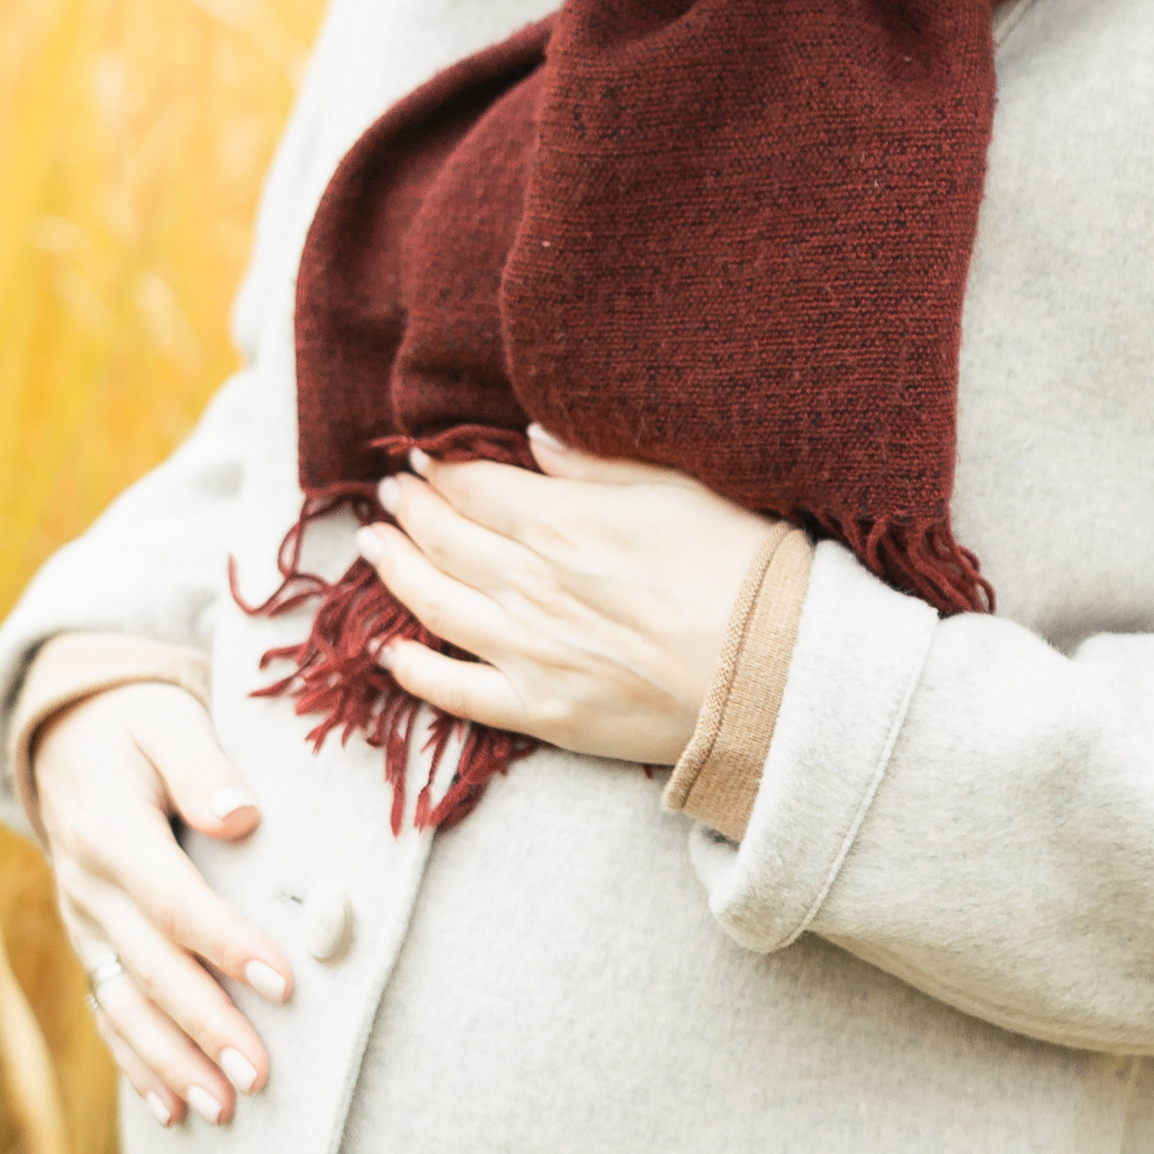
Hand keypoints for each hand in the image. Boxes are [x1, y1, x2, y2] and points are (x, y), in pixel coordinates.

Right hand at [30, 683, 293, 1130]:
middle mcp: (89, 885)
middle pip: (152, 967)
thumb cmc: (135, 723)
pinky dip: (137, 1063)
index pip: (174, 899)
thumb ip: (201, 765)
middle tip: (260, 1076)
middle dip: (205, 1028)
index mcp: (110, 829)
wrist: (66, 735)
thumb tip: (243, 817)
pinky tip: (172, 1111)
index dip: (227, 944)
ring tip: (224, 1108)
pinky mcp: (88, 941)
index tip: (283, 982)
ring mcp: (82, 920)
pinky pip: (108, 1010)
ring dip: (172, 1062)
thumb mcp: (168, 719)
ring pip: (126, 1003)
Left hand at [355, 425, 778, 769]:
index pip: (477, 488)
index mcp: (564, 522)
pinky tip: (389, 655)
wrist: (781, 671)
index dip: (441, 470)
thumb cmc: (746, 569)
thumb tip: (532, 441)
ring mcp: (531, 653)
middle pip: (447, 539)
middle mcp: (532, 585)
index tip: (419, 458)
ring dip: (396, 570)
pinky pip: (459, 692)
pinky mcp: (544, 713)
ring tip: (372, 546)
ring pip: (436, 605)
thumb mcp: (678, 488)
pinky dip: (416, 672)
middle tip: (388, 493)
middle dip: (410, 510)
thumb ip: (596, 465)